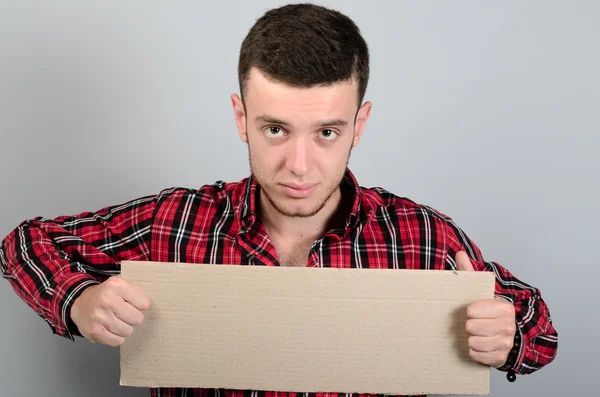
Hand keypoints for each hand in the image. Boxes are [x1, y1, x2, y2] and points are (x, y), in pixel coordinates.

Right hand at [71, 276, 149, 346]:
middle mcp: (107, 300)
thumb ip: (137, 292)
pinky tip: (111, 329)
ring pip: (128, 331)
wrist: (81, 303)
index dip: (140, 305)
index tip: (133, 304)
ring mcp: (99, 316)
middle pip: (137, 319)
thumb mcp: (121, 284)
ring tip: (117, 320)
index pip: (144, 304)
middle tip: (125, 314)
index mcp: (116, 285)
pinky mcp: (94, 331)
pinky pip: (116, 341)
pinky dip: (116, 337)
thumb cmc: (106, 295)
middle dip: (134, 318)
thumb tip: (146, 306)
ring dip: (125, 328)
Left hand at [456, 251, 516, 367]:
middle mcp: (508, 326)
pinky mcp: (500, 358)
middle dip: (469, 326)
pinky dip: (474, 351)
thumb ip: (470, 272)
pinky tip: (480, 344)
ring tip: (477, 334)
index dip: (469, 311)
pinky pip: (476, 355)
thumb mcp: (481, 290)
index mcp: (504, 307)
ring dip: (471, 339)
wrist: (509, 334)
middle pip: (471, 327)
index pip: (472, 311)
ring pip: (473, 342)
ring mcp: (506, 343)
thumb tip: (459, 253)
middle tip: (474, 324)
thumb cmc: (490, 310)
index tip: (472, 310)